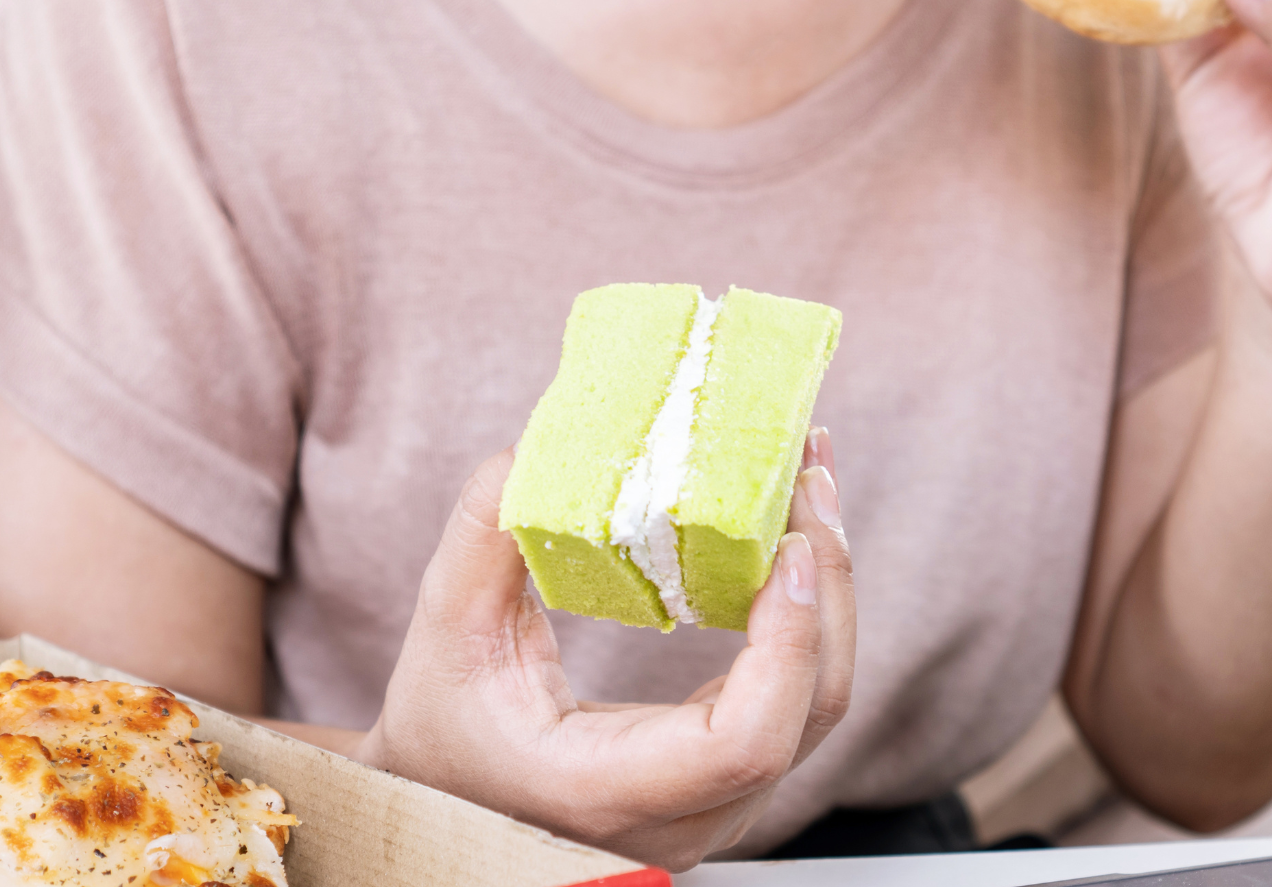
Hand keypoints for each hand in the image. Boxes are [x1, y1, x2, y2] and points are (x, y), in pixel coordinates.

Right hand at [360, 429, 853, 871]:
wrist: (452, 795)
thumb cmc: (444, 728)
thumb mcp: (445, 632)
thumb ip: (484, 540)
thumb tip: (533, 454)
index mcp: (610, 789)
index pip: (745, 742)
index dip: (788, 644)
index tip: (787, 547)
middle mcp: (684, 816)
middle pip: (808, 712)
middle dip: (826, 582)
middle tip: (809, 472)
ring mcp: (718, 804)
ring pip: (818, 704)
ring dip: (827, 586)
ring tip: (809, 481)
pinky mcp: (732, 774)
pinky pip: (798, 696)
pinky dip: (806, 610)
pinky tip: (790, 532)